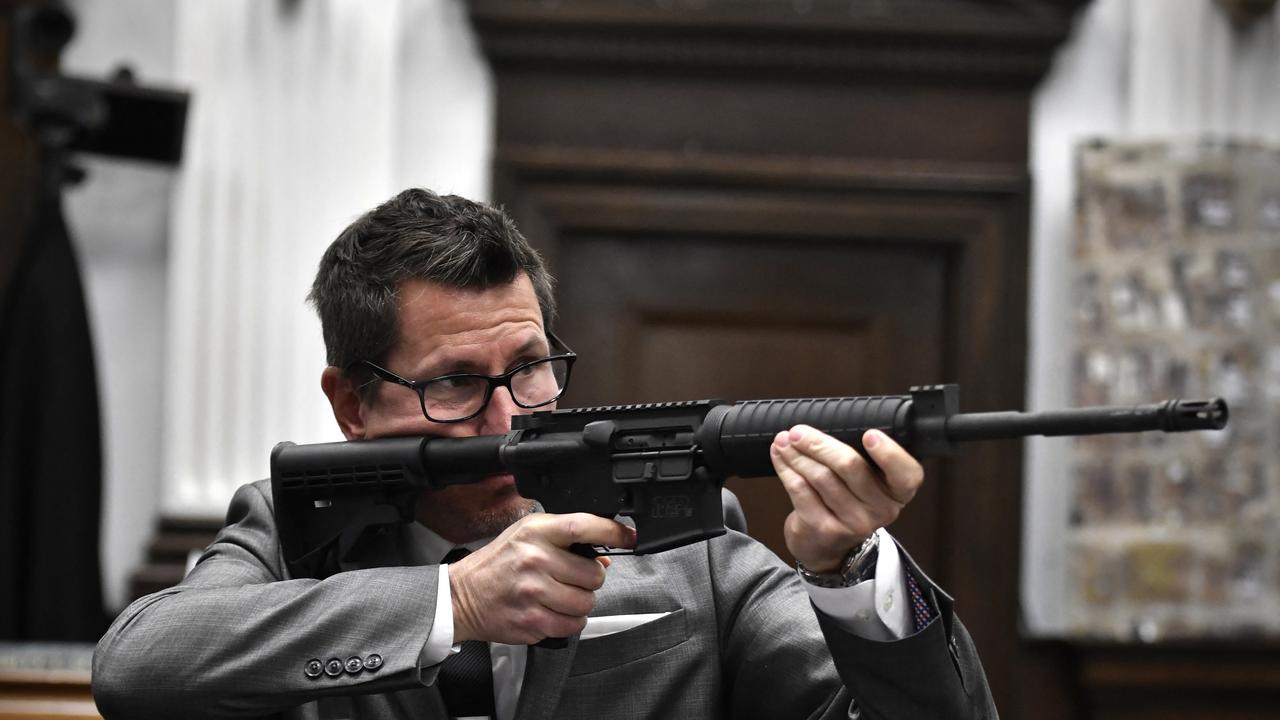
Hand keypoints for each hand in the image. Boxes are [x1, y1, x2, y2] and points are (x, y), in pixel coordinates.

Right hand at [448, 513, 635, 644]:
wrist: (462, 596)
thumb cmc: (497, 563)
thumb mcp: (527, 535)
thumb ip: (565, 540)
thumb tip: (602, 558)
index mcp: (535, 533)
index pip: (582, 526)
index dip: (611, 531)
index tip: (628, 537)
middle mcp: (535, 560)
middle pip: (592, 575)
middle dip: (589, 579)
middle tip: (571, 578)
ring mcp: (533, 592)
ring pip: (585, 603)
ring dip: (580, 603)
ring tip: (560, 596)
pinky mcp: (531, 621)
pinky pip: (572, 625)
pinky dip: (569, 622)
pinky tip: (553, 611)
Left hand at [770, 425, 922, 572]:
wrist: (826, 547)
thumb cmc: (847, 502)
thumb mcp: (866, 484)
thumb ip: (861, 458)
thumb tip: (829, 425)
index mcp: (898, 493)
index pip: (906, 474)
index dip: (890, 453)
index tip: (869, 434)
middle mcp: (881, 510)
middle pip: (850, 466)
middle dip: (819, 443)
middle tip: (799, 432)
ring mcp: (853, 522)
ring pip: (820, 476)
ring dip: (796, 454)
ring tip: (784, 441)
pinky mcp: (824, 528)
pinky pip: (801, 490)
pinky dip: (786, 469)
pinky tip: (779, 457)